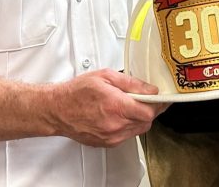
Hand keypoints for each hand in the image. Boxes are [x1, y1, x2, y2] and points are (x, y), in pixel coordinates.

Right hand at [46, 68, 167, 146]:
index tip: (160, 98)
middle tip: (145, 99)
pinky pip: (127, 136)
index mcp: (116, 106)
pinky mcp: (107, 143)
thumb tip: (150, 89)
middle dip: (149, 110)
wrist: (58, 110)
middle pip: (146, 122)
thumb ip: (131, 83)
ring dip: (139, 118)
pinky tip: (120, 116)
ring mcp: (111, 136)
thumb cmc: (77, 92)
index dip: (158, 104)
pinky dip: (128, 126)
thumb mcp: (105, 76)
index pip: (149, 112)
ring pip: (138, 130)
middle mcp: (115, 124)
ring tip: (129, 106)